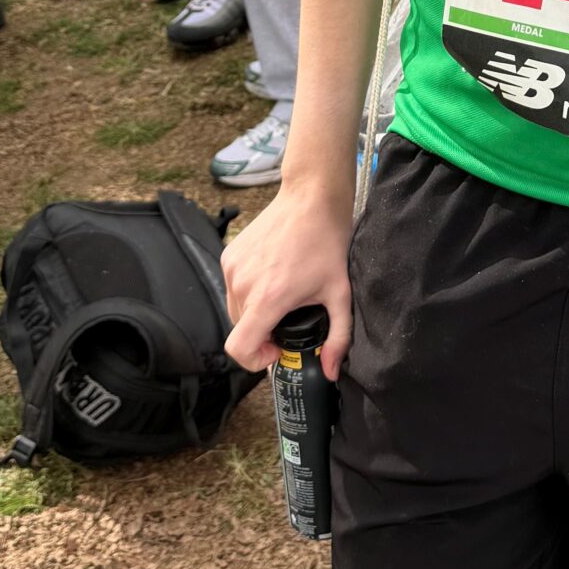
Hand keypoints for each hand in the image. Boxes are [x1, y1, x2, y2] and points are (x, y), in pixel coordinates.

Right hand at [221, 187, 353, 379]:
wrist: (310, 197)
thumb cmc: (327, 243)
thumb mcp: (340, 294)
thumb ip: (338, 338)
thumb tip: (329, 371)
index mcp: (268, 298)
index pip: (239, 349)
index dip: (255, 360)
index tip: (277, 348)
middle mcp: (243, 285)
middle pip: (240, 331)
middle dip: (262, 334)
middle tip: (288, 319)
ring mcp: (232, 268)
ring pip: (235, 310)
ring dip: (255, 313)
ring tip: (281, 296)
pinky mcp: (228, 255)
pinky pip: (232, 288)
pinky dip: (248, 292)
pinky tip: (272, 277)